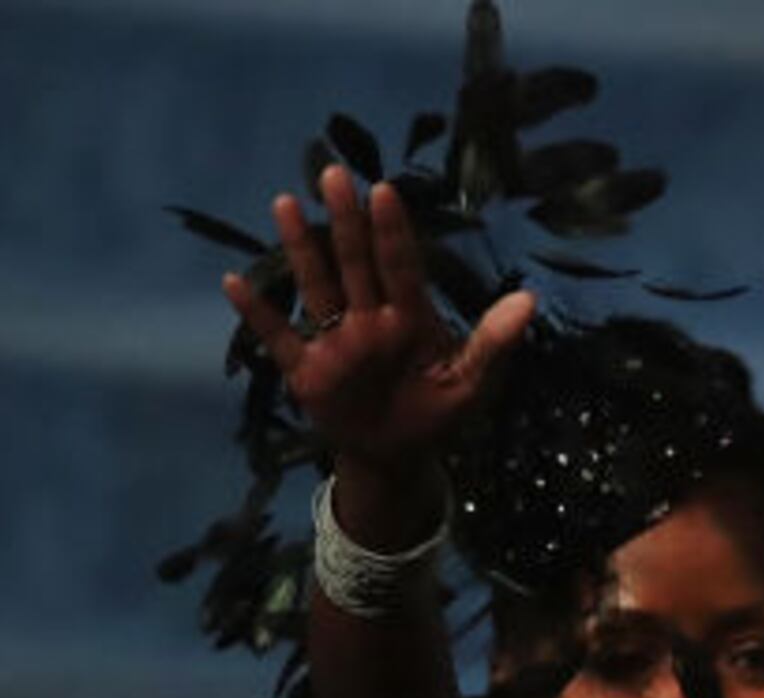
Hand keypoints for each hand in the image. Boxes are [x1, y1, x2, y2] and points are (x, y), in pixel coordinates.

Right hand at [222, 163, 532, 482]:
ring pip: (316, 285)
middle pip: (354, 263)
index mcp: (409, 320)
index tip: (384, 191)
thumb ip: (494, 343)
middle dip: (345, 221)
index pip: (399, 267)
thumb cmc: (435, 415)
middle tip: (334, 174)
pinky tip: (235, 282)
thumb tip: (528, 299)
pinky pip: (277, 337)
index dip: (392, 232)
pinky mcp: (306, 369)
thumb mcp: (470, 384)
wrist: (397, 458)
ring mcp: (334, 340)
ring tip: (287, 203)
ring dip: (301, 247)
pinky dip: (257, 314)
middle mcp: (368, 320)